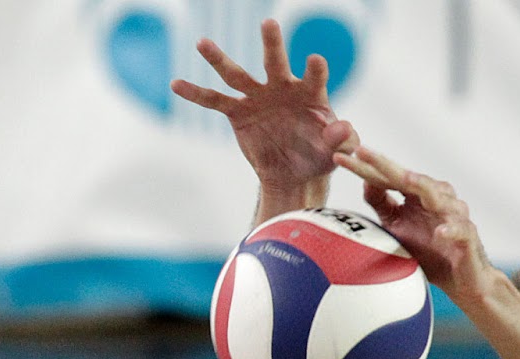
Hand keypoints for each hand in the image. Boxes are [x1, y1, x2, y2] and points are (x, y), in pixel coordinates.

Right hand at [171, 18, 357, 201]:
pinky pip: (214, 101)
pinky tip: (176, 84)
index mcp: (310, 93)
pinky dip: (195, 93)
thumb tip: (343, 128)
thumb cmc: (318, 157)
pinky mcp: (238, 113)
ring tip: (201, 43)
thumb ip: (343, 140)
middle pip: (275, 62)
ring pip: (236, 75)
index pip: (314, 76)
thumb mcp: (335, 153)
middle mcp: (282, 88)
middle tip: (269, 23)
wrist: (294, 174)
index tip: (314, 60)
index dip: (314, 69)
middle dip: (272, 44)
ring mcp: (257, 97)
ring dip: (218, 59)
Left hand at [336, 146, 495, 300]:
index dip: (364, 167)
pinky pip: (460, 231)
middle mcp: (437, 198)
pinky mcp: (467, 237)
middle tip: (362, 151)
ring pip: (440, 196)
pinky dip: (451, 230)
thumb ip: (383, 205)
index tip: (338, 157)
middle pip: (409, 178)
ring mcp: (453, 216)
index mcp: (416, 195)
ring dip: (424, 186)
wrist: (462, 278)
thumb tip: (365, 182)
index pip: (387, 178)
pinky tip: (440, 232)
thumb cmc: (430, 250)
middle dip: (385, 165)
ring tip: (407, 179)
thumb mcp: (397, 227)